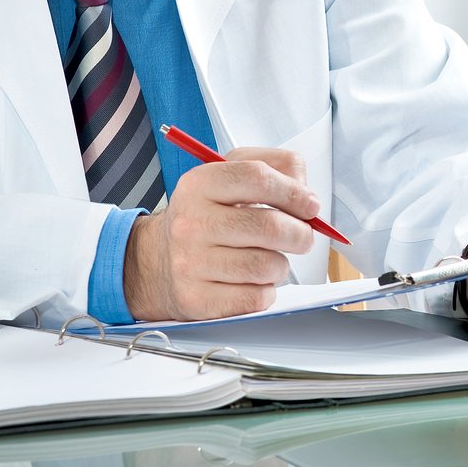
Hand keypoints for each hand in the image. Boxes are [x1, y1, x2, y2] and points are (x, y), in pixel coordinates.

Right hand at [124, 148, 318, 320]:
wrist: (157, 260)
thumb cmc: (205, 217)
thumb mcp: (230, 177)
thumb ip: (275, 168)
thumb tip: (305, 193)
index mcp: (200, 184)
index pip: (257, 177)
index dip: (294, 192)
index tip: (310, 206)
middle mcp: (191, 222)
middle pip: (269, 226)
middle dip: (300, 234)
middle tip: (302, 237)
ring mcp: (189, 262)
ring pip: (266, 266)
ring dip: (281, 265)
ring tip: (269, 259)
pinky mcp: (196, 298)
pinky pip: (255, 298)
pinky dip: (265, 291)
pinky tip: (252, 281)